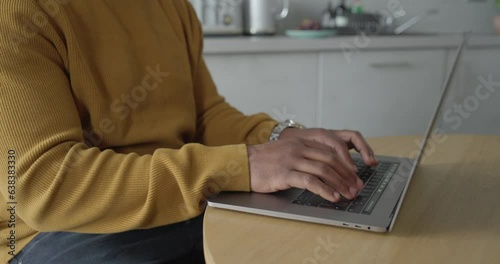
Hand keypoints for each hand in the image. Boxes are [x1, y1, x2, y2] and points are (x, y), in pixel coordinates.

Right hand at [247, 129, 376, 201]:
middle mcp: (298, 148)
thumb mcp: (286, 151)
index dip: (345, 164)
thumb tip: (325, 169)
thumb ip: (304, 155)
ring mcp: (292, 160)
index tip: (354, 176)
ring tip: (348, 195)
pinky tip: (332, 197)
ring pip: (323, 170)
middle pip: (331, 160)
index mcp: (301, 141)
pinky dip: (324, 190)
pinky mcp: (285, 173)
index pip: (330, 150)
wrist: (243, 164)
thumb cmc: (264, 162)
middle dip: (347, 175)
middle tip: (356, 187)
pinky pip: (310, 181)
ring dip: (340, 184)